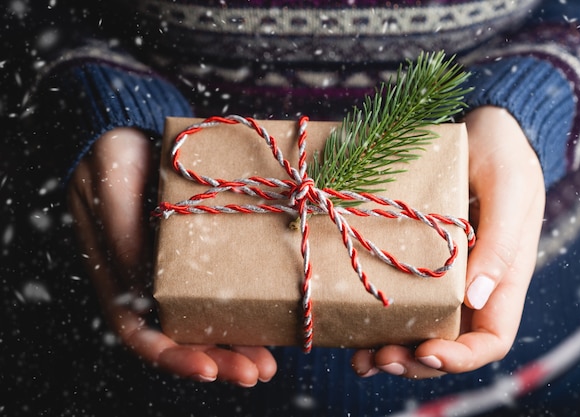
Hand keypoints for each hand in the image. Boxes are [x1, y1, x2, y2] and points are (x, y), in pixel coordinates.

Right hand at [68, 128, 276, 385]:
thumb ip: (126, 240)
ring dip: (238, 345)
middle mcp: (151, 285)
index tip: (206, 368)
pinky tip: (272, 319)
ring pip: (209, 321)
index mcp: (119, 279)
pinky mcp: (207, 253)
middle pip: (182, 338)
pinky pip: (227, 286)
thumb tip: (149, 290)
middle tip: (257, 372)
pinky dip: (246, 307)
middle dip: (219, 360)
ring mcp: (181, 271)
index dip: (172, 356)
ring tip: (269, 363)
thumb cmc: (114, 162)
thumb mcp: (113, 193)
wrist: (133, 134)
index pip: (140, 334)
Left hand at [352, 106, 545, 377]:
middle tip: (378, 360)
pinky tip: (356, 330)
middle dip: (416, 361)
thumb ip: (501, 244)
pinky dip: (381, 322)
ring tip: (361, 359)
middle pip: (450, 344)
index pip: (492, 339)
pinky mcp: (420, 260)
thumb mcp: (509, 191)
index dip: (461, 358)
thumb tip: (476, 298)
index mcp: (503, 278)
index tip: (426, 352)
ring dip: (394, 351)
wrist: (487, 127)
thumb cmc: (504, 155)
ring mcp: (446, 276)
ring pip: (423, 330)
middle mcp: (474, 286)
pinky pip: (405, 300)